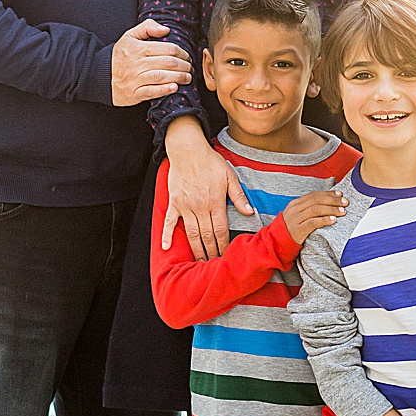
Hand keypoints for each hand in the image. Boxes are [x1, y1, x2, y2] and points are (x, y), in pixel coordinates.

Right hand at [111, 20, 192, 106]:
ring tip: (187, 78)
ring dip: (179, 77)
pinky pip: (152, 91)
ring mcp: (135, 79)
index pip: (168, 49)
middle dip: (184, 66)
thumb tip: (166, 30)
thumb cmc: (119, 56)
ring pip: (163, 77)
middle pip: (168, 63)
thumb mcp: (130, 36)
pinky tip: (174, 87)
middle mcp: (137, 63)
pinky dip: (164, 90)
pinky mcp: (134, 93)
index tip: (187, 57)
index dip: (182, 53)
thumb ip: (147, 27)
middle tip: (190, 68)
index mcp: (139, 48)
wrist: (101, 75)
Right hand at [163, 117, 253, 258]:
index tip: (227, 256)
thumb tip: (250, 212)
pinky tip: (165, 248)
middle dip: (212, 252)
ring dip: (196, 250)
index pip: (221, 230)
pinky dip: (166, 235)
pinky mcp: (174, 203)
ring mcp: (185, 206)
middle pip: (207, 235)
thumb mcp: (229, 176)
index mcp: (215, 201)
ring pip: (191, 233)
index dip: (224, 245)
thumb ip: (238, 196)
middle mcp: (200, 206)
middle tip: (215, 266)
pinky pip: (169, 222)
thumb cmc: (211, 162)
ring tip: (199, 263)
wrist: (188, 149)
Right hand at [282, 189, 348, 245]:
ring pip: (316, 209)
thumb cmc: (290, 228)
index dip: (328, 194)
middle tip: (345, 202)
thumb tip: (327, 203)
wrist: (276, 241)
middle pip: (317, 200)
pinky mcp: (298, 230)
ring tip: (342, 211)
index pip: (314, 195)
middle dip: (333, 200)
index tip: (340, 194)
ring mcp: (296, 219)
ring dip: (331, 209)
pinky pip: (313, 222)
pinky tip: (333, 219)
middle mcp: (295, 209)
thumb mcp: (297, 215)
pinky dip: (324, 220)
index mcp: (295, 203)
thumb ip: (308, 208)